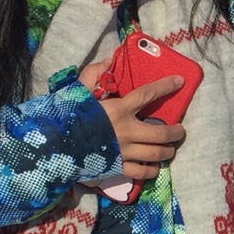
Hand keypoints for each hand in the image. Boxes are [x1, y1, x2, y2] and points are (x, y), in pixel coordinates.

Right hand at [78, 65, 186, 179]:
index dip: (165, 87)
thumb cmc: (67, 116)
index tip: (180, 82)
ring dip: (167, 151)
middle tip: (179, 131)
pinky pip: (141, 172)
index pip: (148, 94)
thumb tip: (108, 61)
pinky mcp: (118, 167)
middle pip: (162, 132)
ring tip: (170, 149)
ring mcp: (124, 151)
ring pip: (156, 154)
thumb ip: (92, 75)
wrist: (54, 145)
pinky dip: (151, 171)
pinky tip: (154, 168)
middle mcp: (127, 131)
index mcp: (119, 109)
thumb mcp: (77, 91)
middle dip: (176, 132)